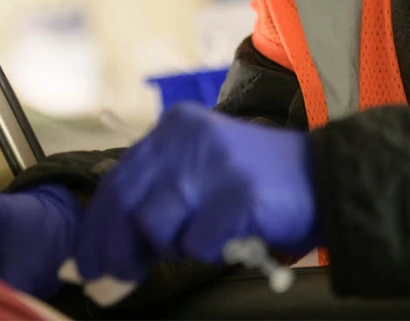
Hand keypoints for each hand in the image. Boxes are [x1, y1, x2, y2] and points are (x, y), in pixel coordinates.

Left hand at [70, 104, 318, 294]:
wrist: (326, 177)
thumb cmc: (257, 182)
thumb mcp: (199, 168)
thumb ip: (156, 189)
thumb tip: (101, 241)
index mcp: (174, 128)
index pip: (116, 181)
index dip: (95, 227)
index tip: (84, 263)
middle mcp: (187, 138)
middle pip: (125, 204)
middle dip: (114, 251)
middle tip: (112, 281)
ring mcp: (212, 164)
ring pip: (155, 227)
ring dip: (172, 248)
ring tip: (200, 240)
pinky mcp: (236, 194)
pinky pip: (196, 244)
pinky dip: (208, 251)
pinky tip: (229, 238)